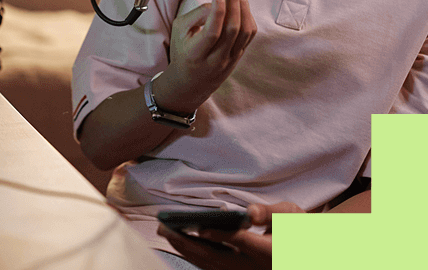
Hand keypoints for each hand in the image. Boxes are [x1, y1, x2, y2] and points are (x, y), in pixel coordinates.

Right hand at [155, 0, 256, 112]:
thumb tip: (215, 3)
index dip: (218, 10)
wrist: (190, 82)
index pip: (213, 31)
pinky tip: (241, 3)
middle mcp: (216, 59)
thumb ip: (195, 16)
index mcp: (196, 54)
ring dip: (242, 7)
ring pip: (245, 30)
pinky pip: (249, 34)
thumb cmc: (182, 52)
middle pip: (233, 29)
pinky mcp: (240, 56)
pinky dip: (248, 16)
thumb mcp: (178, 33)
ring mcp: (230, 59)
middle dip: (232, 2)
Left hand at [157, 202, 302, 269]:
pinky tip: (182, 245)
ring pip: (213, 266)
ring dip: (187, 250)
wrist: (311, 253)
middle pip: (218, 257)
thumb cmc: (300, 229)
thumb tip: (249, 213)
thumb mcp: (291, 216)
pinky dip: (198, 258)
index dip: (217, 234)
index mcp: (272, 252)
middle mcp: (257, 268)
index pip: (239, 241)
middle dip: (188, 243)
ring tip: (166, 233)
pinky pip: (216, 269)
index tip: (194, 225)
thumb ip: (270, 213)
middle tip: (164, 227)